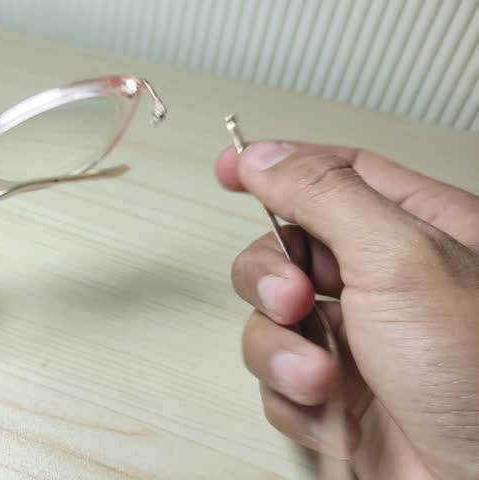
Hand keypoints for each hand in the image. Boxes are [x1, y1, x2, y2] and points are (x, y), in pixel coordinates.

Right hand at [216, 141, 478, 478]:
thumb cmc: (478, 378)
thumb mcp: (400, 259)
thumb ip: (324, 195)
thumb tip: (264, 157)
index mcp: (416, 230)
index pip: (334, 174)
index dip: (277, 168)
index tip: (229, 167)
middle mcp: (386, 282)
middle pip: (286, 249)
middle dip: (271, 279)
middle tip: (292, 300)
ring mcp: (358, 340)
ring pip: (271, 321)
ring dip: (282, 353)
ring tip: (322, 380)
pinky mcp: (336, 394)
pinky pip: (277, 380)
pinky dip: (294, 401)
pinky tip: (334, 417)